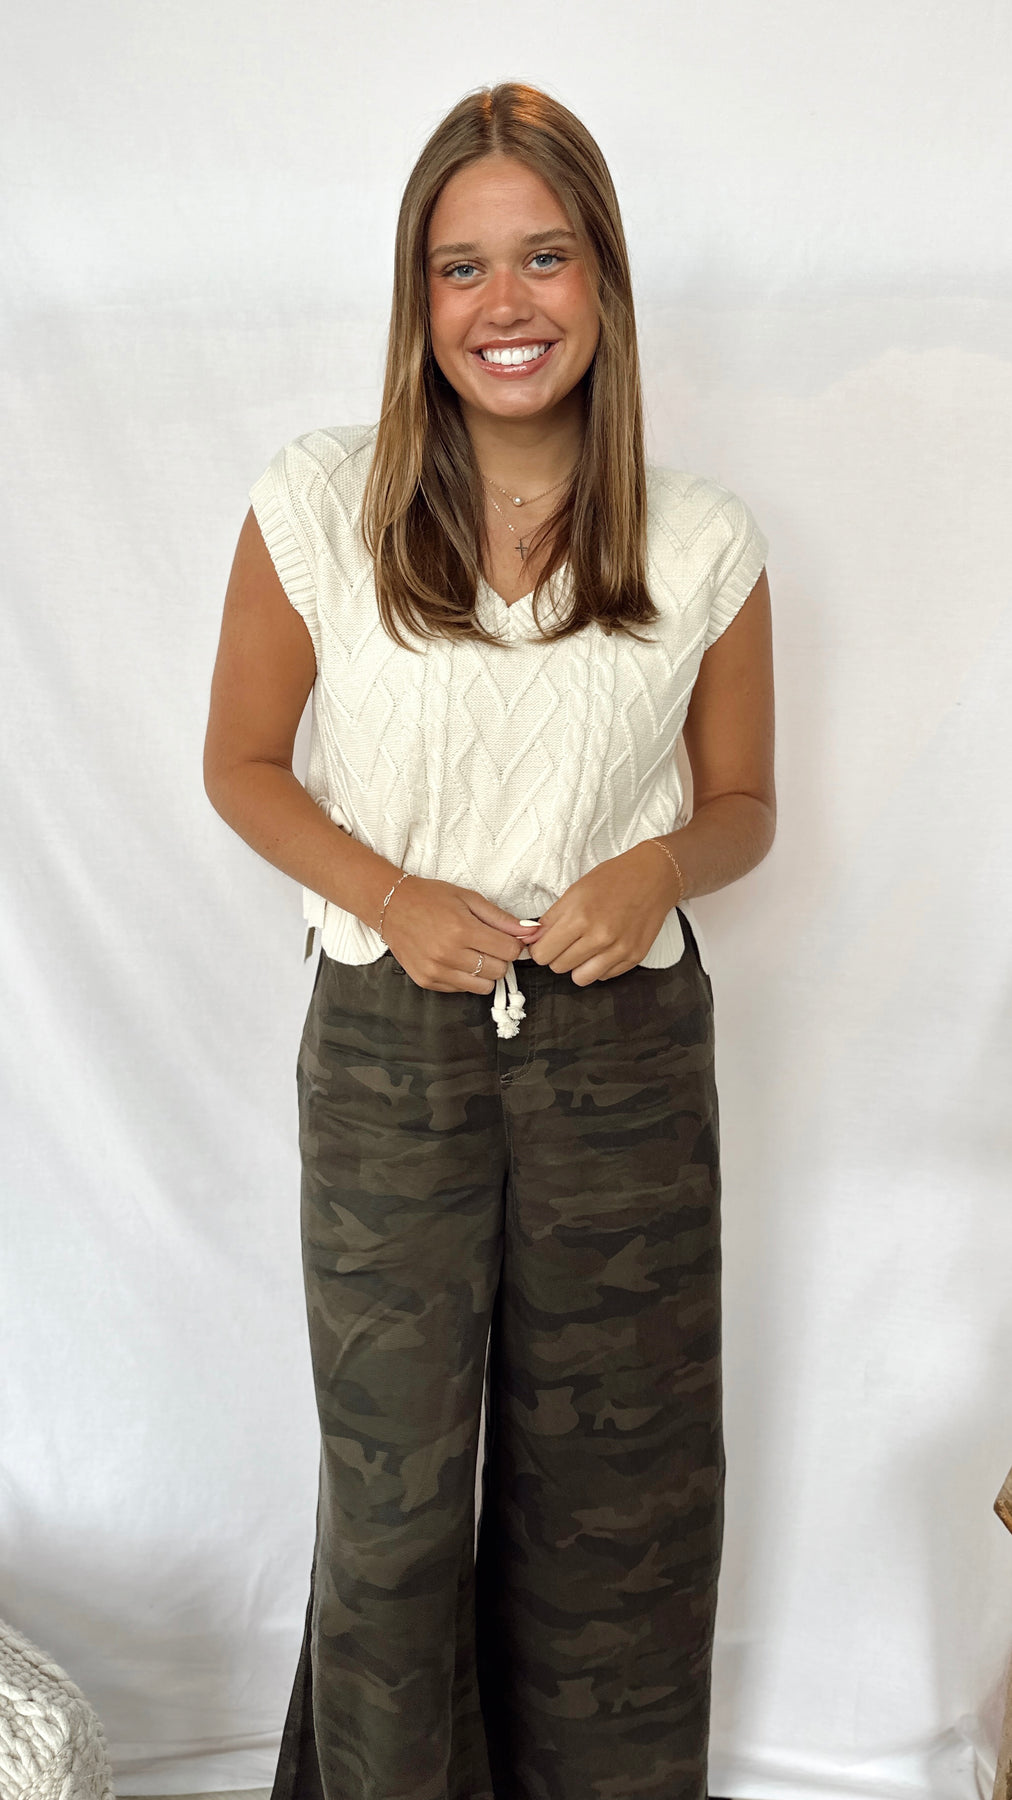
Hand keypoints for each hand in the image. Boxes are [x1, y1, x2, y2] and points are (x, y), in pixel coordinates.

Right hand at [382, 877, 540, 992]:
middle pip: (499, 971)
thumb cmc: (430, 897)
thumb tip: (531, 932)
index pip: (509, 951)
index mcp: (462, 930)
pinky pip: (462, 989)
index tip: (506, 937)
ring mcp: (436, 971)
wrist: (390, 906)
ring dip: (484, 971)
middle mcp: (449, 954)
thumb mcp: (469, 898)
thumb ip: (501, 918)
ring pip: (483, 986)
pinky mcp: (427, 981)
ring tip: (472, 953)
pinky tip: (455, 959)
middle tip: (487, 943)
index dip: (513, 944)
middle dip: (499, 958)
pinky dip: (465, 978)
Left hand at [525, 843, 680, 984]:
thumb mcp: (575, 891)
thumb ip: (551, 919)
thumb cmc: (614, 879)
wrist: (654, 877)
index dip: (539, 948)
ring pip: (579, 978)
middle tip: (566, 941)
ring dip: (577, 965)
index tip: (545, 942)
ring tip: (583, 948)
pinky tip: (603, 948)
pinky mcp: (633, 957)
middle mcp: (599, 936)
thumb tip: (531, 940)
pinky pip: (603, 976)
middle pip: (558, 967)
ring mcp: (619, 949)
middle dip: (557, 955)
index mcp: (580, 916)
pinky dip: (598, 966)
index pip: (542, 953)